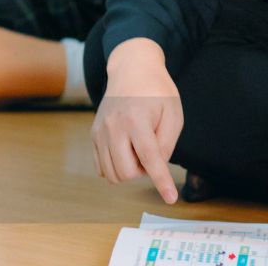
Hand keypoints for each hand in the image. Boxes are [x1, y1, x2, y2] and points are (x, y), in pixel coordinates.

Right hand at [92, 38, 184, 203]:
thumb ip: (166, 143)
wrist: (131, 69)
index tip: (171, 198)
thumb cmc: (156, 91)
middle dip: (143, 171)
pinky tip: (126, 152)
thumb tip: (155, 167)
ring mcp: (101, 131)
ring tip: (138, 150)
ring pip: (112, 174)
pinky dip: (115, 168)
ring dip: (130, 170)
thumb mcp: (173, 113)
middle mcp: (114, 126)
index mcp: (137, 119)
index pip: (150, 158)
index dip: (161, 181)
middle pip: (127, 172)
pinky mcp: (94, 134)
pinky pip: (102, 168)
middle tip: (151, 150)